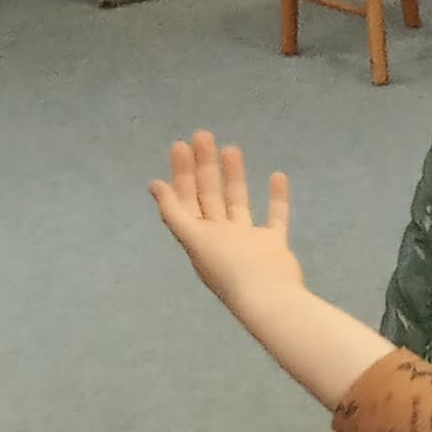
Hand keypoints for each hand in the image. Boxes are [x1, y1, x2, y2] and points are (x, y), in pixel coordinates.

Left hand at [150, 128, 305, 322]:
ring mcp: (248, 241)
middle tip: (203, 135)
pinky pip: (275, 216)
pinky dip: (277, 198)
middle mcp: (221, 237)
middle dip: (204, 166)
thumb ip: (173, 212)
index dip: (181, 172)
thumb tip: (154, 185)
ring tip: (232, 148)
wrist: (268, 296)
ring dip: (234, 175)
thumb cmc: (228, 267)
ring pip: (238, 201)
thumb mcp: (193, 238)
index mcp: (199, 237)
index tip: (181, 145)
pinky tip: (277, 175)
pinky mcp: (272, 245)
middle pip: (209, 195)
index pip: (186, 198)